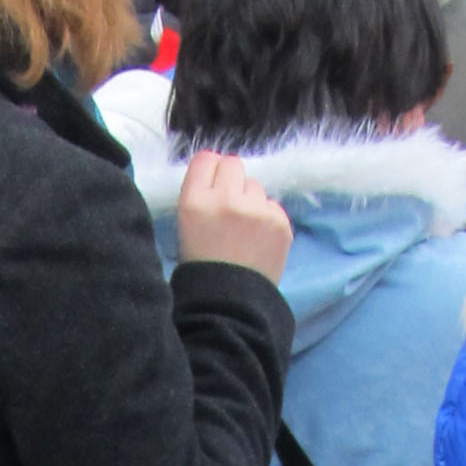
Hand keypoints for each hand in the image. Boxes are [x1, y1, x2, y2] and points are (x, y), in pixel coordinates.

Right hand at [175, 150, 292, 285]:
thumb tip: (219, 174)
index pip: (206, 159)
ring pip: (255, 185)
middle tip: (228, 209)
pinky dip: (266, 218)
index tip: (210, 187)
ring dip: (250, 200)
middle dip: (231, 182)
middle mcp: (226, 200)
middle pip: (233, 164)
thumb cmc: (202, 269)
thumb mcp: (185, 228)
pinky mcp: (280, 222)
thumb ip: (200, 196)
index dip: (209, 172)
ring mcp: (256, 210)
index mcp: (195, 202)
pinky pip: (272, 205)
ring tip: (244, 231)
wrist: (230, 307)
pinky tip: (258, 241)